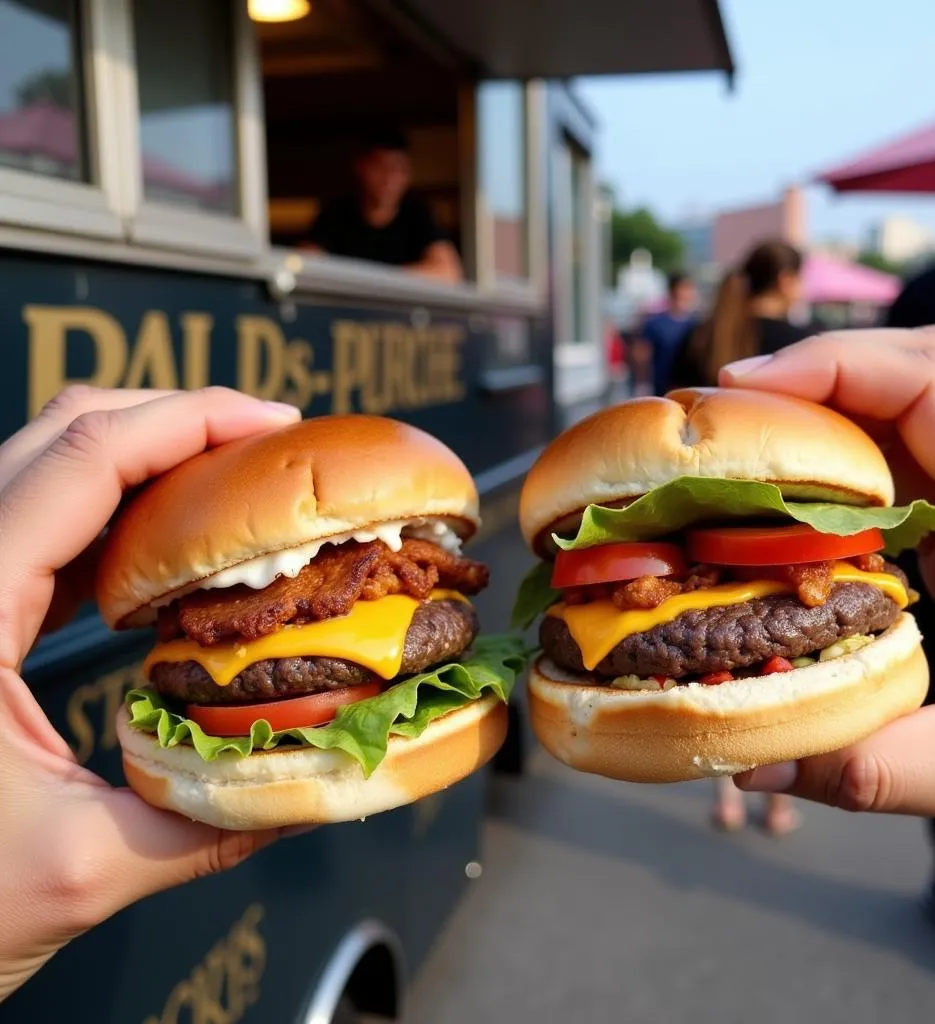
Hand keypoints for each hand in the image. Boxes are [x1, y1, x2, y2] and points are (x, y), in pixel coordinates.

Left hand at [0, 385, 300, 999]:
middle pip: (65, 431)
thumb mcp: (81, 869)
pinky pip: (51, 514)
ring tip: (237, 475)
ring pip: (52, 460)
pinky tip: (177, 535)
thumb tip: (322, 785)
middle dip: (179, 417)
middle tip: (270, 441)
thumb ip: (213, 822)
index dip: (188, 420)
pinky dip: (123, 501)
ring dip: (152, 452)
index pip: (83, 460)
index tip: (273, 424)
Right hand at [718, 327, 934, 872]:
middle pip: (914, 378)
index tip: (744, 388)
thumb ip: (865, 766)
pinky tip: (780, 506)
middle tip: (725, 411)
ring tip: (740, 450)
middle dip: (812, 378)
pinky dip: (830, 473)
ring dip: (818, 420)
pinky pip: (895, 474)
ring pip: (902, 421)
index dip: (834, 366)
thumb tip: (747, 762)